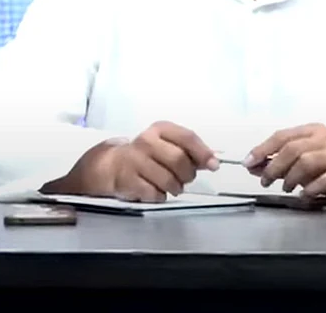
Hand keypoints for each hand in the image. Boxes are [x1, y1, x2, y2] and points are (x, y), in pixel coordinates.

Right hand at [94, 121, 218, 201]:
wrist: (112, 165)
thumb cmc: (147, 155)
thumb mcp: (168, 145)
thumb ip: (191, 152)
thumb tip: (212, 161)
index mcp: (161, 129)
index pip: (187, 137)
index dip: (203, 152)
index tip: (213, 165)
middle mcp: (146, 142)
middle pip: (179, 160)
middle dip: (188, 174)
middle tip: (186, 178)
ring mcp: (134, 160)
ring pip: (168, 180)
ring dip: (176, 187)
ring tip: (172, 185)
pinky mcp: (127, 180)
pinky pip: (154, 193)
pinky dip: (161, 196)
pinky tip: (156, 190)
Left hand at [246, 123, 325, 206]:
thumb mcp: (301, 164)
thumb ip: (278, 163)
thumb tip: (253, 166)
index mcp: (313, 132)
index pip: (282, 136)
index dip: (262, 149)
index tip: (249, 162)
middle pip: (292, 148)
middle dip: (274, 166)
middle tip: (266, 180)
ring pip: (306, 162)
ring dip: (291, 178)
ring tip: (288, 187)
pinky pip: (323, 180)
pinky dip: (310, 189)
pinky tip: (305, 194)